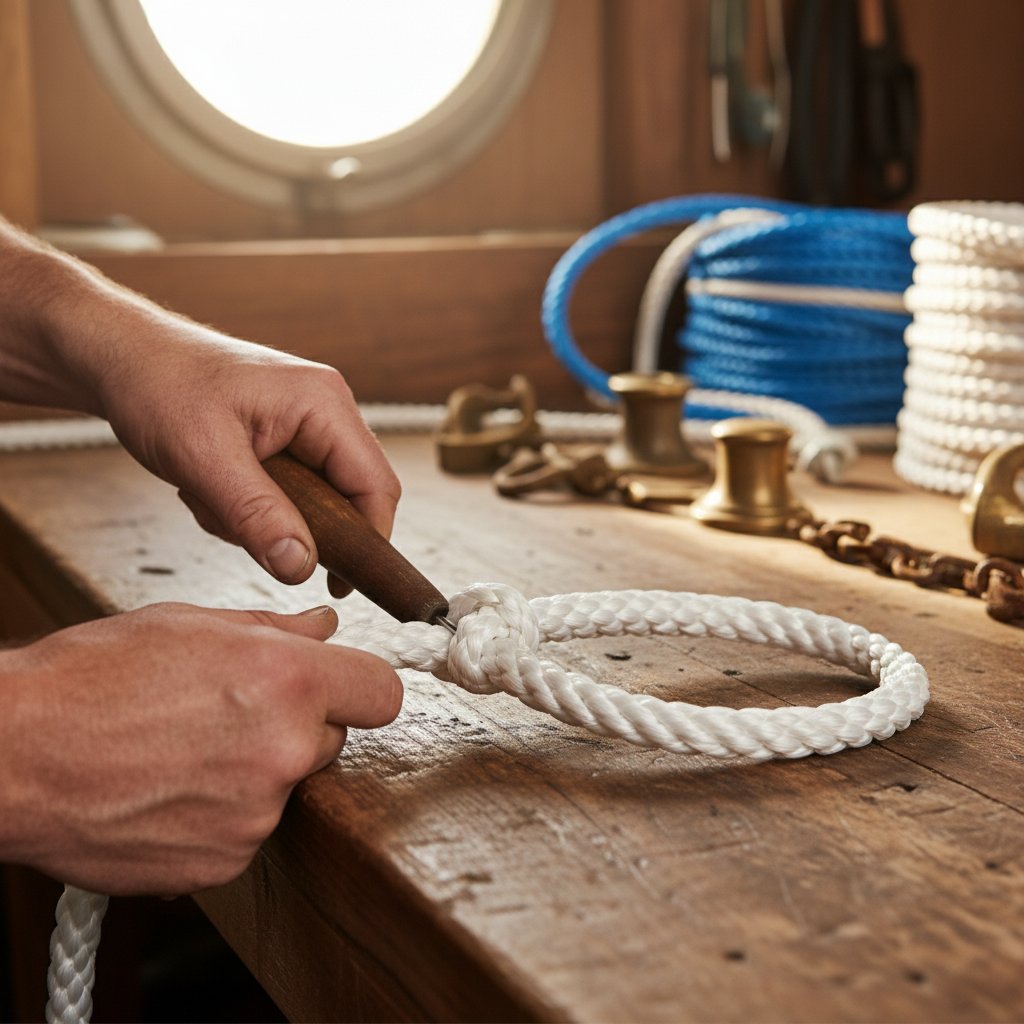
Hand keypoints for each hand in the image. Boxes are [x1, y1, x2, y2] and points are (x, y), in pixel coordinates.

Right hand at [0, 603, 401, 894]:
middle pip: (331, 739)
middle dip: (297, 725)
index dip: (360, 686)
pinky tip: (171, 790)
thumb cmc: (90, 679)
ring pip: (287, 786)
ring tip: (185, 750)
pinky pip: (249, 831)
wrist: (11, 757)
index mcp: (287, 681)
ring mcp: (255, 816)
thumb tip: (324, 628)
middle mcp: (283, 751)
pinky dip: (223, 815)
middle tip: (232, 712)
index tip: (341, 687)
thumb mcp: (190, 625)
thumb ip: (275, 630)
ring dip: (256, 771)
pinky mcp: (223, 863)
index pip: (382, 692)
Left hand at [92, 313, 399, 595]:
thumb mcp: (205, 459)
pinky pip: (289, 492)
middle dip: (297, 525)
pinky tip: (211, 488)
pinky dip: (250, 505)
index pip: (376, 485)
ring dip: (263, 517)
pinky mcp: (285, 436)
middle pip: (349, 496)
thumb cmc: (159, 386)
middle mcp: (326, 409)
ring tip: (211, 498)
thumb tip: (302, 567)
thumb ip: (258, 515)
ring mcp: (307, 422)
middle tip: (241, 526)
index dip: (367, 540)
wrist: (120, 356)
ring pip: (314, 500)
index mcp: (324, 403)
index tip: (339, 585)